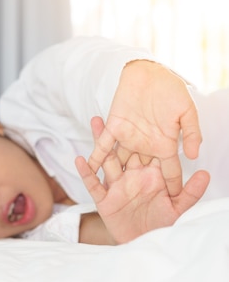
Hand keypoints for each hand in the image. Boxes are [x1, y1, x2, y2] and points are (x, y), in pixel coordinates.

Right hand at [76, 117, 208, 243]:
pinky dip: (87, 172)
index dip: (143, 133)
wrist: (145, 244)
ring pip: (106, 160)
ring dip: (99, 142)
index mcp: (149, 175)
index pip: (145, 151)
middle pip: (123, 149)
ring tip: (96, 122)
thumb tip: (204, 173)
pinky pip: (93, 183)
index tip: (143, 113)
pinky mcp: (104, 199)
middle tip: (113, 110)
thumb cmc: (161, 225)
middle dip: (117, 131)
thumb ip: (191, 192)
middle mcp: (131, 177)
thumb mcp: (179, 209)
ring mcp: (116, 186)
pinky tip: (81, 159)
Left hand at [87, 60, 202, 195]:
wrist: (149, 73)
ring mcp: (128, 138)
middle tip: (136, 207)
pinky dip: (94, 158)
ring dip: (114, 178)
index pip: (170, 170)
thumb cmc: (171, 89)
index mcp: (164, 144)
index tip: (172, 203)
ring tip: (108, 196)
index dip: (172, 185)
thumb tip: (193, 156)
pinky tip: (88, 170)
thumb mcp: (187, 112)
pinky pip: (102, 147)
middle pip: (142, 172)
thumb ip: (190, 133)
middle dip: (140, 190)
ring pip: (119, 163)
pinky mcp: (113, 128)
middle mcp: (145, 145)